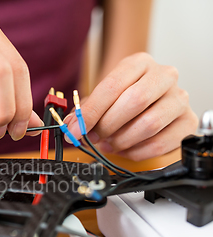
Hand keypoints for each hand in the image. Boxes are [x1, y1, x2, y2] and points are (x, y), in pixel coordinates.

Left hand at [64, 52, 197, 160]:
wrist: (154, 101)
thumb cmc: (125, 98)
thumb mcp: (103, 97)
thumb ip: (86, 110)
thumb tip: (71, 126)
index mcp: (139, 63)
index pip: (112, 86)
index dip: (90, 112)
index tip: (75, 129)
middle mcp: (164, 76)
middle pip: (135, 102)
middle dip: (107, 125)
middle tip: (94, 137)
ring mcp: (179, 99)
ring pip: (148, 125)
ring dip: (121, 141)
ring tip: (109, 143)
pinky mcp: (187, 122)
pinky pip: (159, 144)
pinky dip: (136, 152)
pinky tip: (126, 149)